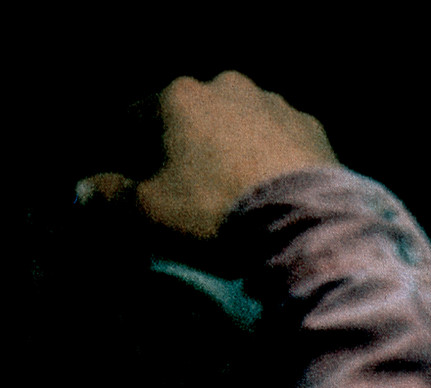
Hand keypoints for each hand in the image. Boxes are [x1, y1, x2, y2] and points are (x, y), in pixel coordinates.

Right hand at [77, 71, 339, 239]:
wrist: (302, 222)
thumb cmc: (214, 212)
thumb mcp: (150, 214)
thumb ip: (111, 200)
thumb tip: (80, 191)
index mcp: (179, 97)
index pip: (140, 116)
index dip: (134, 148)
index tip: (140, 177)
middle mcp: (226, 86)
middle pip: (194, 117)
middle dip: (189, 146)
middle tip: (192, 190)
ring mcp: (274, 103)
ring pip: (241, 124)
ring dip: (235, 148)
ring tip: (238, 191)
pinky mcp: (313, 128)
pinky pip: (282, 142)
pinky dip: (274, 160)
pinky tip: (275, 191)